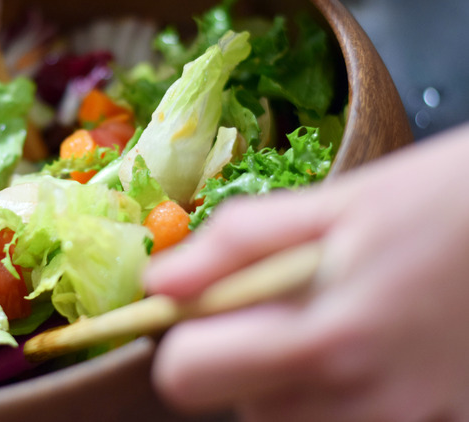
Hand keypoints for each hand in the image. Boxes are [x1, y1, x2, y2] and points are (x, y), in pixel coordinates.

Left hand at [145, 122, 468, 421]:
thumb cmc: (447, 201)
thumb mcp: (342, 202)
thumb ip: (241, 244)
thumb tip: (159, 283)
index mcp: (324, 338)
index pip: (188, 379)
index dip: (182, 339)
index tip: (205, 304)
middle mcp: (358, 398)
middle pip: (237, 405)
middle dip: (240, 357)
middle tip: (283, 299)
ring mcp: (398, 420)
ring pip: (288, 419)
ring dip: (285, 377)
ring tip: (331, 315)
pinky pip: (344, 420)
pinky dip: (334, 390)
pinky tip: (370, 344)